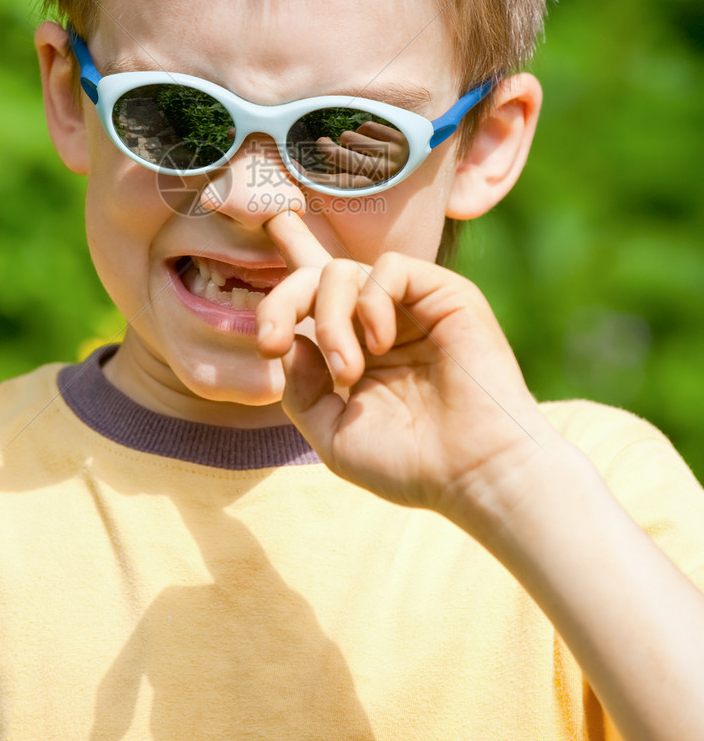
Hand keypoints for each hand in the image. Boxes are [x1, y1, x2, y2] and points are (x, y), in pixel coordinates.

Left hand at [256, 210, 552, 521]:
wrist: (474, 474)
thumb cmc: (412, 463)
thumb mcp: (334, 434)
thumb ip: (300, 390)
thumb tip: (289, 342)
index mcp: (356, 349)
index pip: (313, 296)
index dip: (283, 278)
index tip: (265, 334)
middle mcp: (381, 321)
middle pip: (314, 276)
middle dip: (281, 301)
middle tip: (272, 343)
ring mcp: (412, 305)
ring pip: (342, 270)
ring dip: (329, 320)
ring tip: (348, 372)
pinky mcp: (444, 293)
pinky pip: (389, 267)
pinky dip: (370, 301)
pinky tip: (381, 344)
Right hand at [303, 121, 409, 187]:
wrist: (421, 152)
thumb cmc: (383, 167)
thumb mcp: (364, 180)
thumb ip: (339, 176)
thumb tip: (303, 172)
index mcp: (371, 188)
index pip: (335, 183)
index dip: (313, 176)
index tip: (296, 166)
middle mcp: (381, 174)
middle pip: (338, 156)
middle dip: (325, 147)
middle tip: (322, 143)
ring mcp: (392, 155)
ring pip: (350, 138)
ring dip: (350, 138)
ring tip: (359, 144)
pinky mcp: (399, 138)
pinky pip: (367, 126)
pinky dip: (366, 129)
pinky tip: (375, 136)